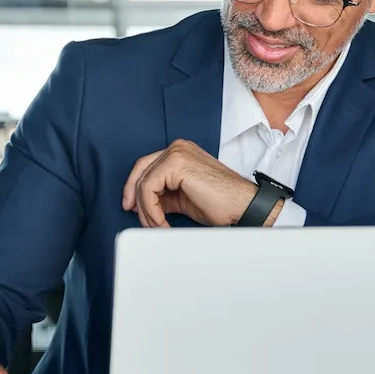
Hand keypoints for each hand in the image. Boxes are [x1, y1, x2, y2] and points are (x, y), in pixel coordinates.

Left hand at [121, 139, 278, 226]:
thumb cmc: (220, 204)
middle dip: (135, 197)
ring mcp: (177, 153)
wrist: (242, 206)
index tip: (133, 207)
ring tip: (156, 225)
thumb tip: (141, 205)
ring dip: (146, 210)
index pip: (146, 166)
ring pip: (144, 182)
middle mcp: (178, 148)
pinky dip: (151, 209)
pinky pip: (149, 189)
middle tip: (137, 217)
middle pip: (141, 170)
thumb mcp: (182, 198)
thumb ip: (163, 195)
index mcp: (180, 152)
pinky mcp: (176, 163)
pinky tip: (161, 222)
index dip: (135, 188)